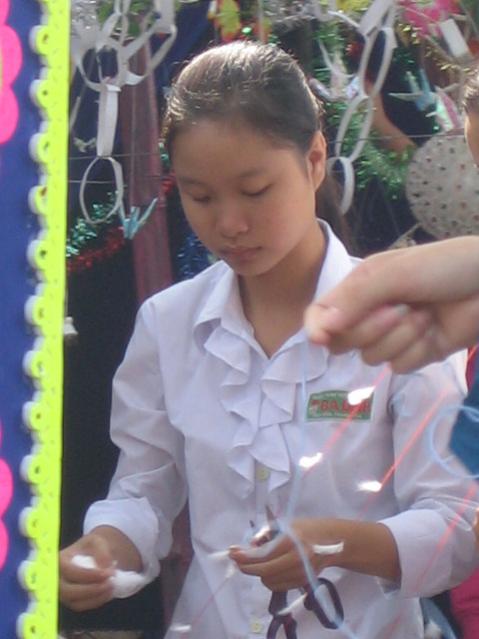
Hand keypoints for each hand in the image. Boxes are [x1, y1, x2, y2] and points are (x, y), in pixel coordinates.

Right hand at [59, 532, 115, 610]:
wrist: (93, 555)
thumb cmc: (92, 547)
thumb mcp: (97, 541)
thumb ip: (102, 551)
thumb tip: (105, 567)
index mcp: (59, 560)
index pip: (70, 571)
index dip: (88, 575)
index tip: (107, 574)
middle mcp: (57, 579)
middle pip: (69, 591)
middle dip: (92, 589)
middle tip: (110, 583)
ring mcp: (62, 592)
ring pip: (76, 602)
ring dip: (96, 597)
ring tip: (112, 586)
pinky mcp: (71, 601)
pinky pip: (82, 606)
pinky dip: (96, 601)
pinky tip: (109, 592)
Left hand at [229, 519, 338, 590]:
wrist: (334, 542)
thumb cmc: (307, 528)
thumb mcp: (285, 525)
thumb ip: (266, 535)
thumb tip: (249, 547)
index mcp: (290, 542)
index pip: (262, 554)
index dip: (244, 556)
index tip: (232, 552)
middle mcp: (295, 561)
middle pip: (263, 571)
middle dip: (247, 567)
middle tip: (238, 560)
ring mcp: (300, 574)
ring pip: (269, 581)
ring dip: (259, 573)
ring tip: (258, 561)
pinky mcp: (302, 583)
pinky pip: (278, 585)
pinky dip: (270, 578)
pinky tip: (270, 567)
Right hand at [305, 238, 478, 372]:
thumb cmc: (445, 267)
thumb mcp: (396, 273)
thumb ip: (355, 299)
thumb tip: (316, 332)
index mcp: (359, 288)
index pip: (320, 314)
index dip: (316, 328)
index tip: (322, 339)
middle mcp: (369, 313)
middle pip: (342, 341)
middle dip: (371, 328)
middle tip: (400, 309)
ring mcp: (392, 337)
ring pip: (372, 356)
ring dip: (402, 337)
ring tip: (425, 315)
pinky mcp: (414, 355)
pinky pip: (399, 366)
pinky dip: (418, 350)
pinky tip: (434, 331)